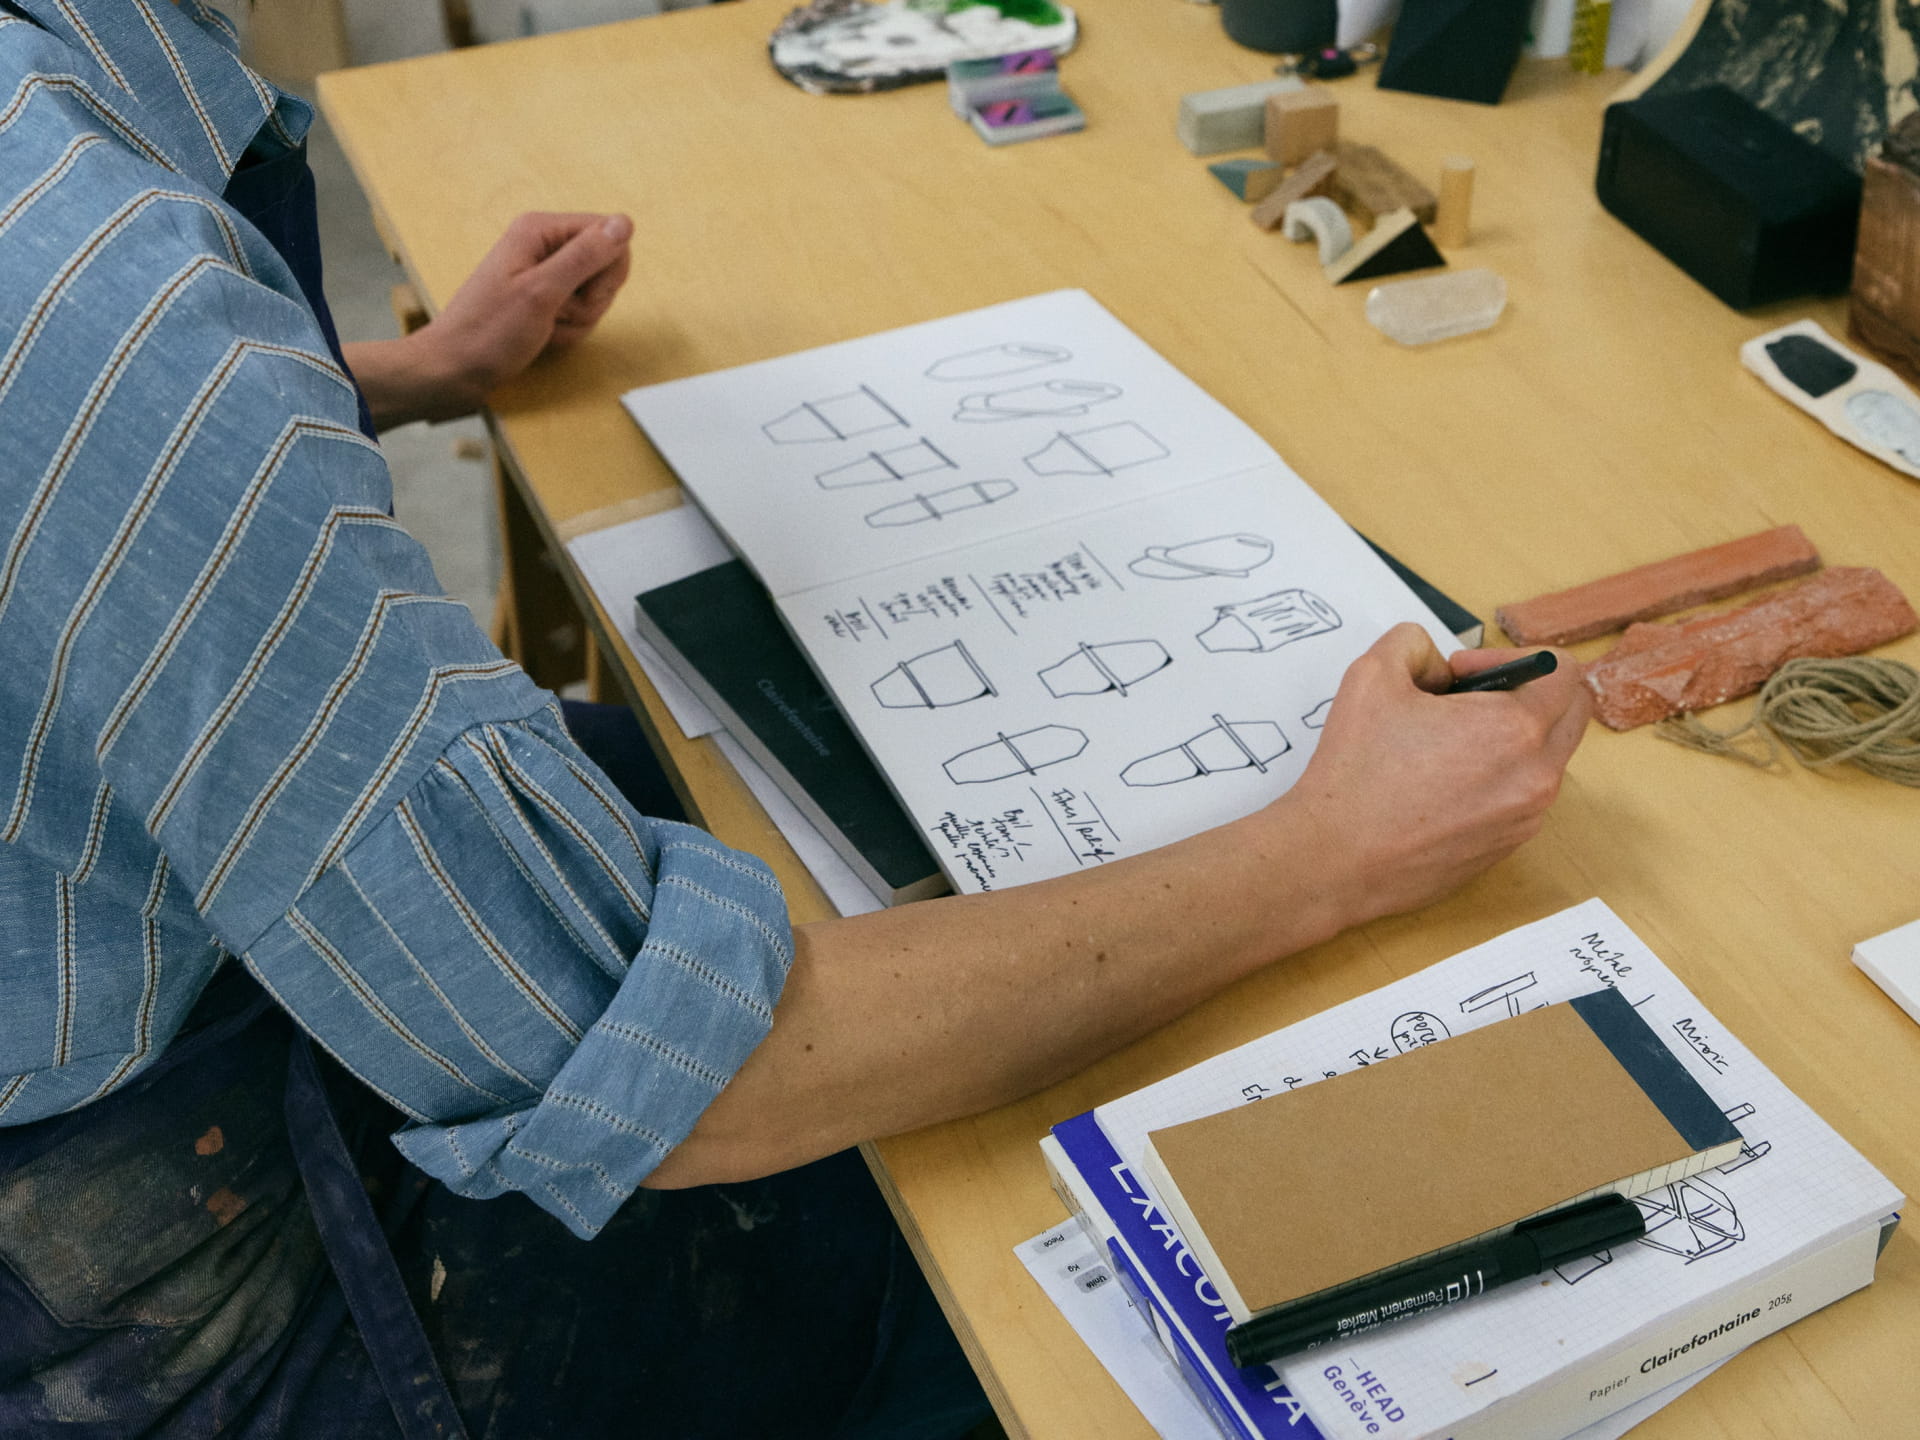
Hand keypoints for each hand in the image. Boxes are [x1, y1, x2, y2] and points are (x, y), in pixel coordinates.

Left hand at [406, 211, 632, 418]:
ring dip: (578, 320)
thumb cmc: (488, 332)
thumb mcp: (542, 292)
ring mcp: (546, 274)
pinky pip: (581, 312)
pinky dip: (569, 330)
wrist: (455, 369)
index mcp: (540, 230)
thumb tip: (623, 223)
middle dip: (592, 299)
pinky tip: (544, 335)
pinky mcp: (546, 299)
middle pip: (605, 266)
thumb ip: (585, 255)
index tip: (579, 291)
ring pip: (596, 294)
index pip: (609, 234)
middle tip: (559, 312)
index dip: (607, 269)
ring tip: (545, 326)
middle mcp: (545, 246)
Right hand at [1264, 623, 1589, 929]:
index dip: (1513, 656)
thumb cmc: (1355, 770)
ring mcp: (1525, 818)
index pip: (1565, 671)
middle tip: (1466, 702)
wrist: (1336, 859)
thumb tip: (1439, 667)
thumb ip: (1414, 643)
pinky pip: (1520, 798)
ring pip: (1544, 758)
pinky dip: (1494, 780)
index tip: (1464, 674)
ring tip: (1444, 746)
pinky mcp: (1506, 847)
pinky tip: (1437, 787)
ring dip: (1509, 739)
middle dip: (1526, 694)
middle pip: (1570, 714)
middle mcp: (1536, 776)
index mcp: (1516, 728)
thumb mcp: (1373, 674)